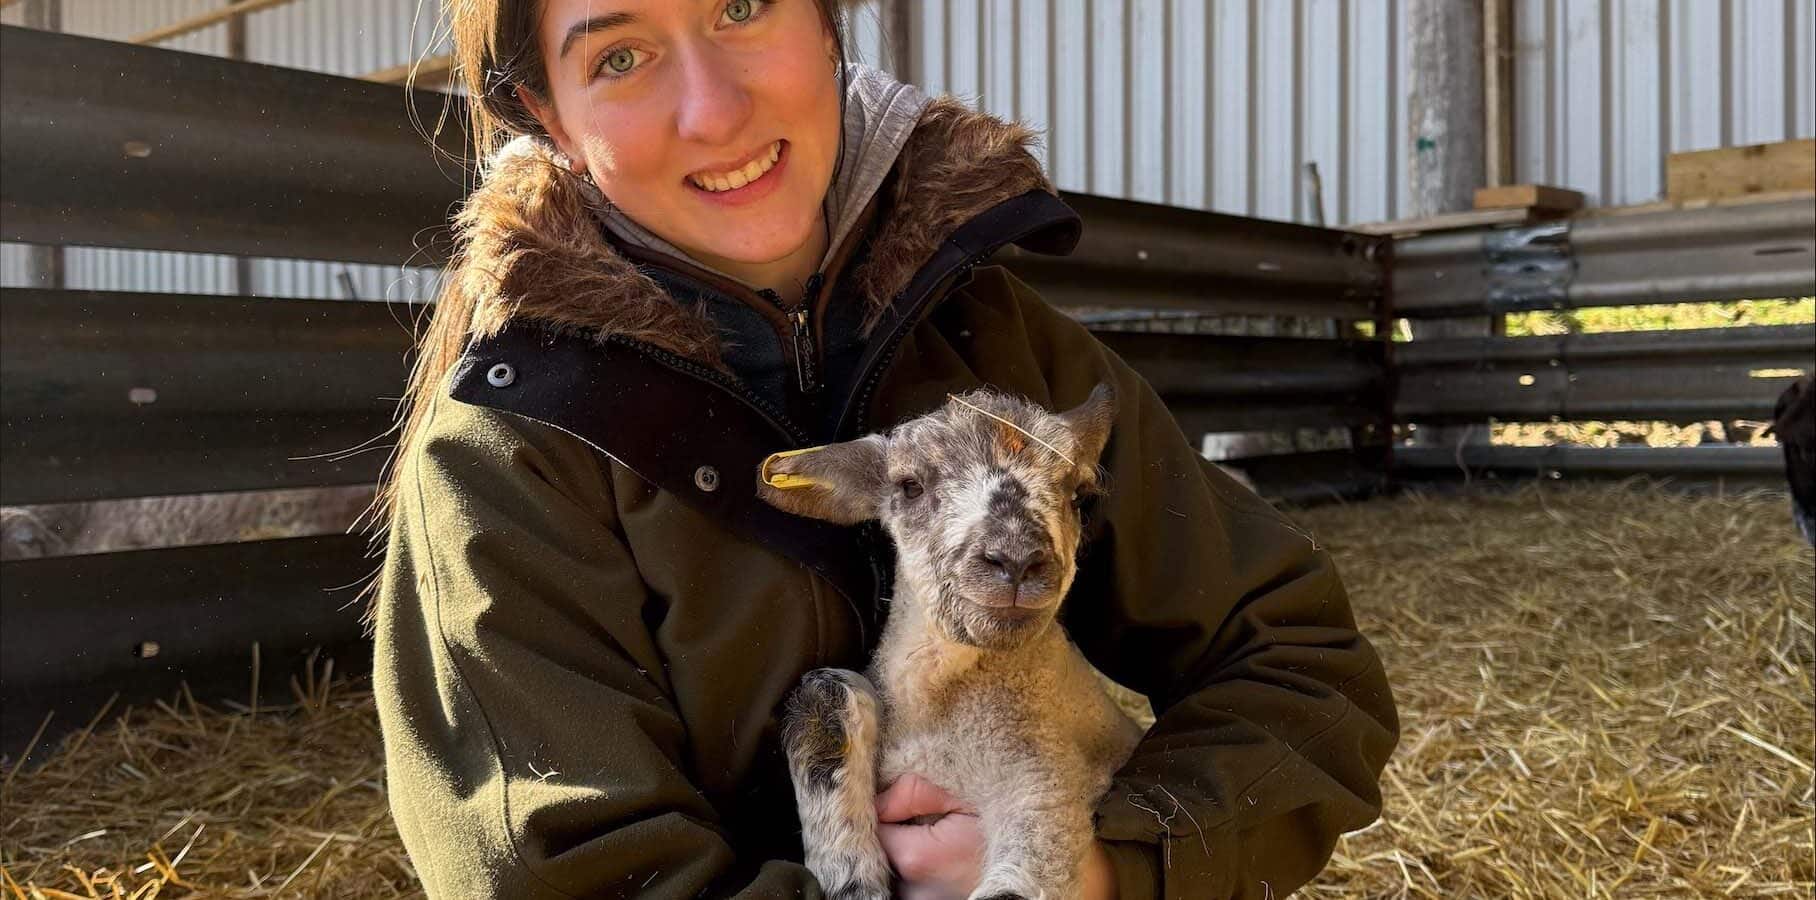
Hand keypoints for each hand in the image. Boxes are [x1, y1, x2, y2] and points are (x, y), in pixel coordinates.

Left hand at [874, 774, 1119, 899]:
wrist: (1061, 864)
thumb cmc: (1016, 816)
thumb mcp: (964, 789)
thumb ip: (912, 790)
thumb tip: (877, 800)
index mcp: (918, 858)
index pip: (873, 831)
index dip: (882, 810)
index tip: (898, 799)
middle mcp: (918, 892)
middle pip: (882, 856)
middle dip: (894, 833)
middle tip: (919, 815)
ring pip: (896, 877)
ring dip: (905, 855)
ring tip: (934, 835)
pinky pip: (915, 891)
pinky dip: (920, 876)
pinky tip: (942, 858)